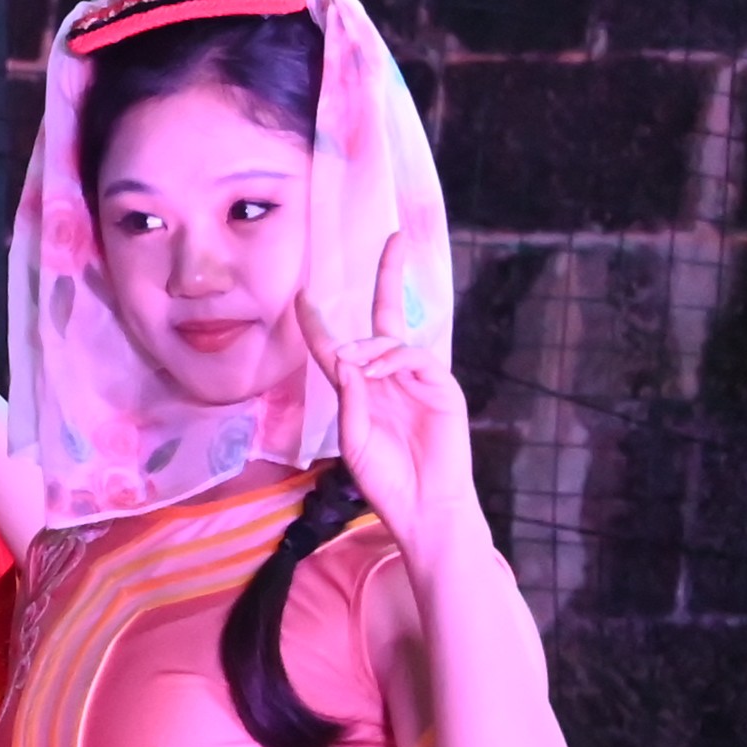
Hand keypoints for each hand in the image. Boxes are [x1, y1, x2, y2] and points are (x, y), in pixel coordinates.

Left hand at [300, 243, 485, 563]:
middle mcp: (389, 377)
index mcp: (361, 390)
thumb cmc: (385, 481)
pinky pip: (416, 356)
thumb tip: (345, 358)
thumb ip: (349, 398)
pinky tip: (375, 371)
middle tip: (393, 240)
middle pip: (385, 317)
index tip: (303, 294)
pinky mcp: (443, 388)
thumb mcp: (354, 438)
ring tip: (353, 364)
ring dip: (369, 344)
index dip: (318, 322)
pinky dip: (393, 358)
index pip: (337, 346)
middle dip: (389, 276)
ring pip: (394, 338)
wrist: (422, 507)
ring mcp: (418, 380)